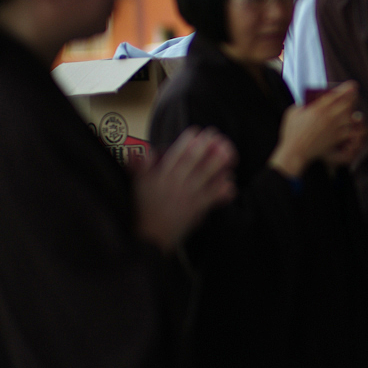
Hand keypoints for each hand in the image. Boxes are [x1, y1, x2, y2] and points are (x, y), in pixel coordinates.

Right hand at [134, 127, 237, 251]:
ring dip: (217, 163)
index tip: (197, 131)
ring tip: (229, 152)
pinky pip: (211, 197)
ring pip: (204, 176)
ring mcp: (186, 196)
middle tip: (216, 135)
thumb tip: (143, 150)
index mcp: (160, 176)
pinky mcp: (195, 210)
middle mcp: (174, 183)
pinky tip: (230, 181)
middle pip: (192, 160)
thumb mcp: (137, 185)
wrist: (149, 237)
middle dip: (205, 146)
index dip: (187, 141)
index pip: (175, 154)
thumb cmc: (142, 209)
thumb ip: (140, 166)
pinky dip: (221, 189)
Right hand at [269, 81, 361, 176]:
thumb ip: (303, 105)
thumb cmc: (291, 132)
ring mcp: (334, 128)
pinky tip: (354, 126)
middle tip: (354, 96)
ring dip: (353, 112)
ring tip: (354, 111)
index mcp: (318, 108)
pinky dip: (354, 127)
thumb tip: (310, 102)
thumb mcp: (293, 112)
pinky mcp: (336, 138)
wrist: (295, 151)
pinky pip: (350, 131)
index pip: (336, 95)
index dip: (347, 89)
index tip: (353, 85)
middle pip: (347, 104)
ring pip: (350, 117)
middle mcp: (328, 117)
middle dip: (353, 98)